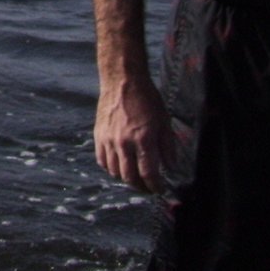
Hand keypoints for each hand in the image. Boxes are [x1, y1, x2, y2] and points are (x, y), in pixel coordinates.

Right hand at [94, 74, 170, 193]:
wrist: (122, 81)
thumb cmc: (146, 99)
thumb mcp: (164, 121)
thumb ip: (167, 146)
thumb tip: (170, 167)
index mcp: (143, 139)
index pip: (148, 173)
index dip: (156, 186)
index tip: (160, 189)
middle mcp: (124, 143)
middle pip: (130, 177)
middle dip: (141, 187)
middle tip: (148, 187)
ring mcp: (109, 140)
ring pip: (114, 172)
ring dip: (126, 178)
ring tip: (135, 177)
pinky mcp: (98, 135)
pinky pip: (102, 160)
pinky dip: (111, 168)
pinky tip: (119, 165)